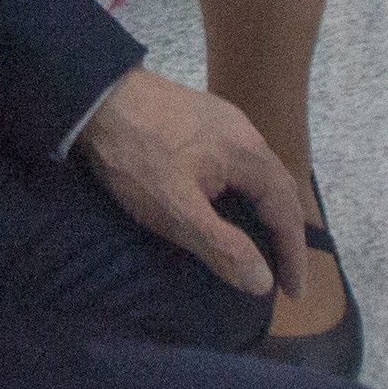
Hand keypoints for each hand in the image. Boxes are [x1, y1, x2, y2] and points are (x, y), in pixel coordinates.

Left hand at [75, 68, 308, 301]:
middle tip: (282, 272)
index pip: (287, 211)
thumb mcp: (177, 210)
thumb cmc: (136, 157)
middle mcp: (245, 132)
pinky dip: (245, 190)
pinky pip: (239, 160)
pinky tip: (229, 203)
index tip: (293, 292)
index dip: (292, 254)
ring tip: (261, 243)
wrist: (94, 96)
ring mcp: (223, 120)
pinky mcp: (200, 117)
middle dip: (285, 234)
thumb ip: (222, 247)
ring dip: (265, 210)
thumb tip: (264, 281)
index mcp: (249, 154)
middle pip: (279, 188)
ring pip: (259, 172)